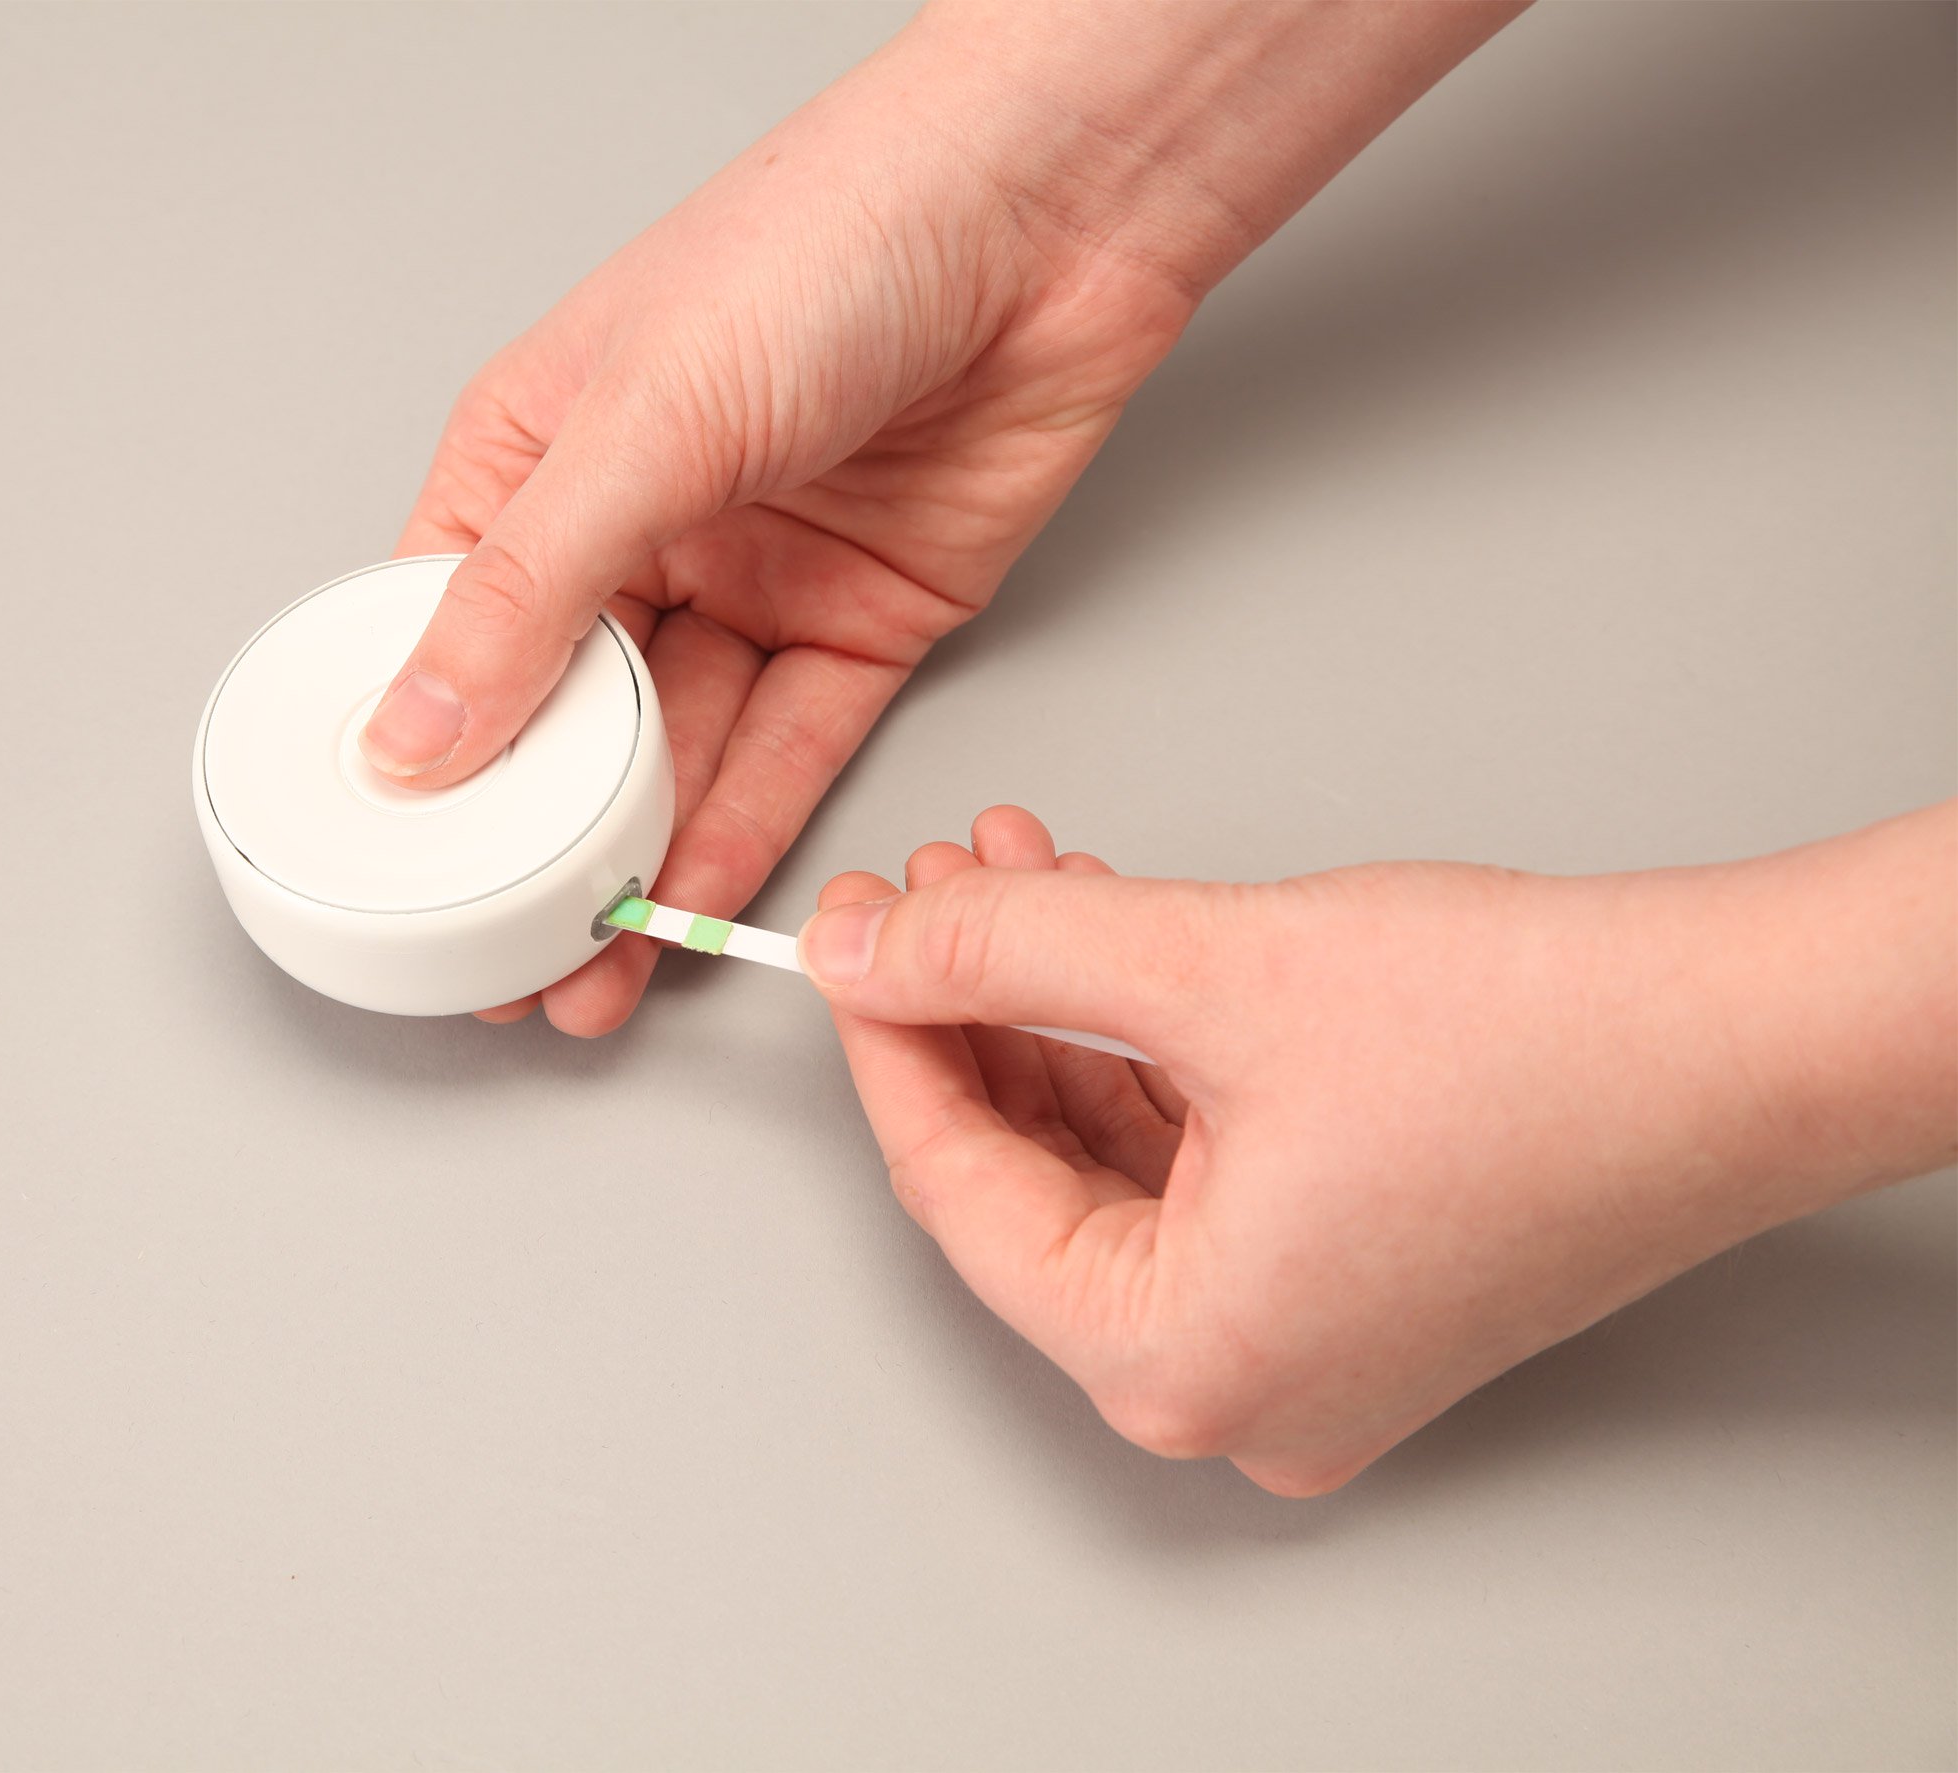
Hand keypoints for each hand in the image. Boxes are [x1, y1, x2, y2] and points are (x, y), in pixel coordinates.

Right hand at [361, 2, 1521, 1033]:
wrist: (1052, 217)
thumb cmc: (835, 239)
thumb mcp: (645, 419)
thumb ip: (535, 589)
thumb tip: (419, 730)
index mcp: (544, 454)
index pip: (447, 629)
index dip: (420, 754)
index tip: (402, 873)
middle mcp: (642, 526)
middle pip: (567, 720)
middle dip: (535, 849)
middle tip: (499, 964)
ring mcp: (754, 580)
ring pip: (677, 755)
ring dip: (634, 866)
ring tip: (584, 976)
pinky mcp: (864, 622)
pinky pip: (790, 747)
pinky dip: (744, 828)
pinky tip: (692, 903)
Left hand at [801, 803, 1957, 1494]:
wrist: (1751, 1033)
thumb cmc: (1540, 1038)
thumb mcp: (1209, 970)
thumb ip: (1006, 951)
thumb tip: (873, 946)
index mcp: (1182, 1365)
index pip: (958, 1194)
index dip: (889, 1044)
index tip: (854, 940)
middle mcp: (1239, 1391)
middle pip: (1030, 1181)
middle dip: (974, 1009)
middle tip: (933, 890)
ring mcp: (1304, 1345)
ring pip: (1110, 1162)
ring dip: (1055, 1010)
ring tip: (1016, 875)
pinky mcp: (1354, 1280)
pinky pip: (1194, 1169)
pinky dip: (1142, 1051)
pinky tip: (1108, 936)